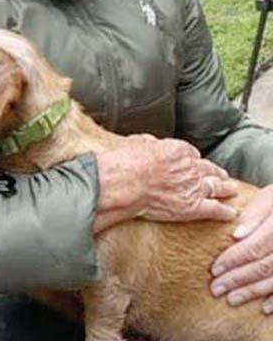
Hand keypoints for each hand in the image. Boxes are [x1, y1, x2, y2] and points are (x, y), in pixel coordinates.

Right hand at [95, 134, 237, 231]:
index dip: (193, 159)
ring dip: (225, 188)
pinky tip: (229, 213)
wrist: (126, 183)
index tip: (192, 162)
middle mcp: (191, 168)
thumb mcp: (136, 143)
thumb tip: (149, 143)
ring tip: (230, 190)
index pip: (191, 154)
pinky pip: (215, 210)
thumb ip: (148, 143)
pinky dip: (224, 212)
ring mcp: (195, 188)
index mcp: (177, 150)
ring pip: (217, 187)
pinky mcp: (194, 207)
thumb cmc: (127, 164)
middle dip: (215, 172)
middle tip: (221, 175)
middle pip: (208, 169)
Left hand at [211, 185, 272, 313]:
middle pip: (263, 266)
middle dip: (238, 279)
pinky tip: (264, 308)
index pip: (254, 247)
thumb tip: (236, 235)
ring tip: (232, 299)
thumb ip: (253, 216)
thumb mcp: (268, 200)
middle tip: (216, 289)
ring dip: (253, 292)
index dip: (233, 260)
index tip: (214, 270)